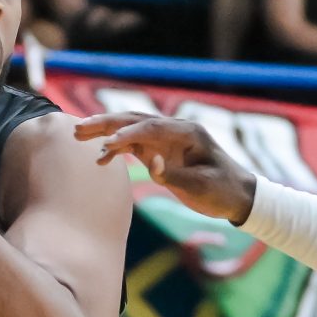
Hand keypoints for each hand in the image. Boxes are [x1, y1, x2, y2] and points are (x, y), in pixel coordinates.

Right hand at [75, 112, 257, 221]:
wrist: (238, 195)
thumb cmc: (223, 189)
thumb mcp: (201, 186)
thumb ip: (174, 175)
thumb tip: (151, 163)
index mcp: (188, 132)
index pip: (151, 127)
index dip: (128, 134)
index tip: (108, 144)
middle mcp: (175, 130)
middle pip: (135, 120)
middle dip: (106, 123)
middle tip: (78, 128)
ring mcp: (166, 140)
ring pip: (131, 129)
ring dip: (106, 131)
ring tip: (78, 134)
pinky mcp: (161, 152)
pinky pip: (134, 146)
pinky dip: (117, 149)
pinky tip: (102, 158)